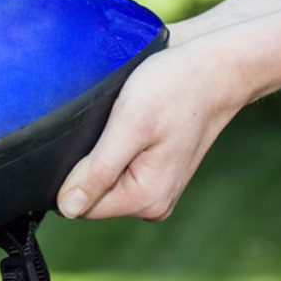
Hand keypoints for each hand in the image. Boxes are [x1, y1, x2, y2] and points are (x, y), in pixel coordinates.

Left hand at [56, 37, 253, 220]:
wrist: (213, 72)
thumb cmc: (174, 90)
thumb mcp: (129, 125)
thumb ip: (98, 171)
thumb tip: (67, 208)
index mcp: (145, 200)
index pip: (80, 207)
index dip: (71, 175)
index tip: (92, 140)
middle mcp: (153, 205)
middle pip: (93, 197)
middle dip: (90, 164)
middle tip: (113, 128)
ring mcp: (158, 192)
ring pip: (104, 185)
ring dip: (103, 156)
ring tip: (125, 125)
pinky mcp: (157, 177)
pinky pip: (120, 174)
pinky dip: (117, 151)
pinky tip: (132, 129)